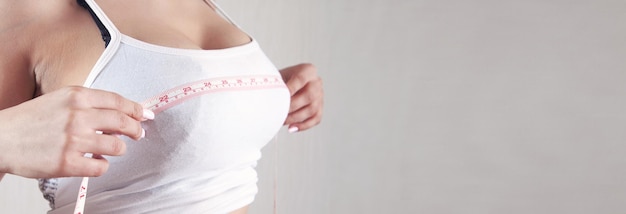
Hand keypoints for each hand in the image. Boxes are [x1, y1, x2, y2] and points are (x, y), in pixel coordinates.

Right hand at [0, 86, 153, 178]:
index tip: (145, 115)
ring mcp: (73, 140)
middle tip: (139, 134)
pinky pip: (101, 166)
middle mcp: (77, 116)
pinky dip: (101, 165)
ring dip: (118, 149)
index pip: (118, 102)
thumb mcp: (59, 99)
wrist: (1, 138)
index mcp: (77, 96)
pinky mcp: (68, 163)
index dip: (136, 110)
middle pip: (123, 123)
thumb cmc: (31, 120)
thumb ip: (89, 104)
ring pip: (117, 146)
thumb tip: (122, 114)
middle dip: (136, 130)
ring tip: (108, 149)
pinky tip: (93, 160)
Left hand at [280, 63, 323, 132]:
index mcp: (308, 70)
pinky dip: (303, 125)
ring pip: (312, 110)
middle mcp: (317, 82)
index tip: (279, 97)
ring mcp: (320, 96)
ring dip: (295, 118)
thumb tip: (272, 99)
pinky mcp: (320, 108)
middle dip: (291, 107)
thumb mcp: (278, 77)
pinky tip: (291, 128)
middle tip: (277, 112)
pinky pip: (315, 119)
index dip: (290, 88)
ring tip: (281, 121)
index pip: (300, 79)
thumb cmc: (281, 80)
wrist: (286, 84)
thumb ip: (277, 86)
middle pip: (309, 96)